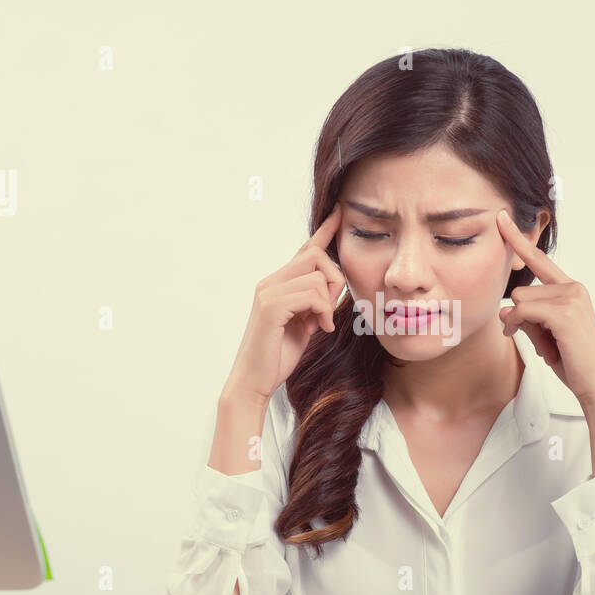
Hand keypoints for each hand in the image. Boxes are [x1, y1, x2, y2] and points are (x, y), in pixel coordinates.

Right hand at [222, 204, 346, 404]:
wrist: (254, 381)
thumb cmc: (277, 356)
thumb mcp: (304, 324)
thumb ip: (315, 304)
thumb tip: (334, 290)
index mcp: (278, 284)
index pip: (305, 250)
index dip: (324, 231)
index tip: (339, 213)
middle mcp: (270, 282)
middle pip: (316, 256)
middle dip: (335, 279)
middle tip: (331, 309)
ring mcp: (268, 292)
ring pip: (317, 276)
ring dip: (330, 301)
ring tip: (322, 323)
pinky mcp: (271, 307)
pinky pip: (311, 294)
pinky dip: (323, 311)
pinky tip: (320, 328)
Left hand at [495, 210, 594, 412]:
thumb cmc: (572, 362)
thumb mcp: (544, 336)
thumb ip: (525, 317)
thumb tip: (503, 309)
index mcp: (570, 289)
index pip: (539, 260)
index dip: (518, 239)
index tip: (501, 218)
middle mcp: (573, 288)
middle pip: (520, 290)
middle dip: (520, 318)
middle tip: (541, 342)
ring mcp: (571, 297)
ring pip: (519, 301)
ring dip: (522, 327)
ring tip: (548, 347)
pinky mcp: (565, 312)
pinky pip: (524, 311)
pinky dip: (522, 328)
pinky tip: (542, 347)